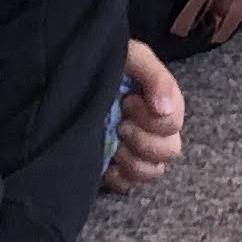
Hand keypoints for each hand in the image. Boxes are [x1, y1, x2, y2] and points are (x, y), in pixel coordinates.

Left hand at [105, 43, 184, 193]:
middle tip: (119, 125)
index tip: (126, 101)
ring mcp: (136, 149)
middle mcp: (154, 128)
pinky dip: (120, 179)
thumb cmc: (104, 62)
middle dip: (143, 141)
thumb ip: (154, 76)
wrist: (67, 74)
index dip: (151, 119)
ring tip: (114, 145)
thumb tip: (164, 109)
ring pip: (153, 171)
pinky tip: (107, 166)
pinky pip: (129, 185)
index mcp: (162, 103)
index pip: (173, 124)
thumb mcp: (131, 56)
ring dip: (133, 161)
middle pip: (170, 151)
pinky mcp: (117, 166)